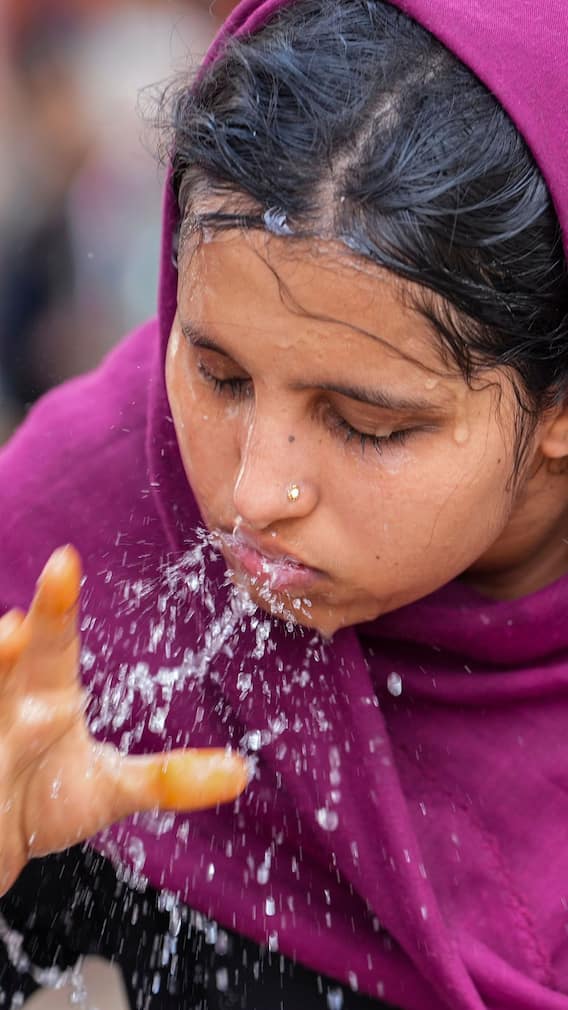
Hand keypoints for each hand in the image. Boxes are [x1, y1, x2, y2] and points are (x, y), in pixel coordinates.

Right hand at [0, 546, 247, 895]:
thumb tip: (242, 773)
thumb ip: (170, 779)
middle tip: (13, 626)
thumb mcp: (111, 792)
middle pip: (7, 668)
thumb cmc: (45, 799)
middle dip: (5, 648)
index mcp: (46, 697)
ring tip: (3, 646)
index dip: (58, 605)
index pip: (54, 644)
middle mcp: (7, 709)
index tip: (65, 559)